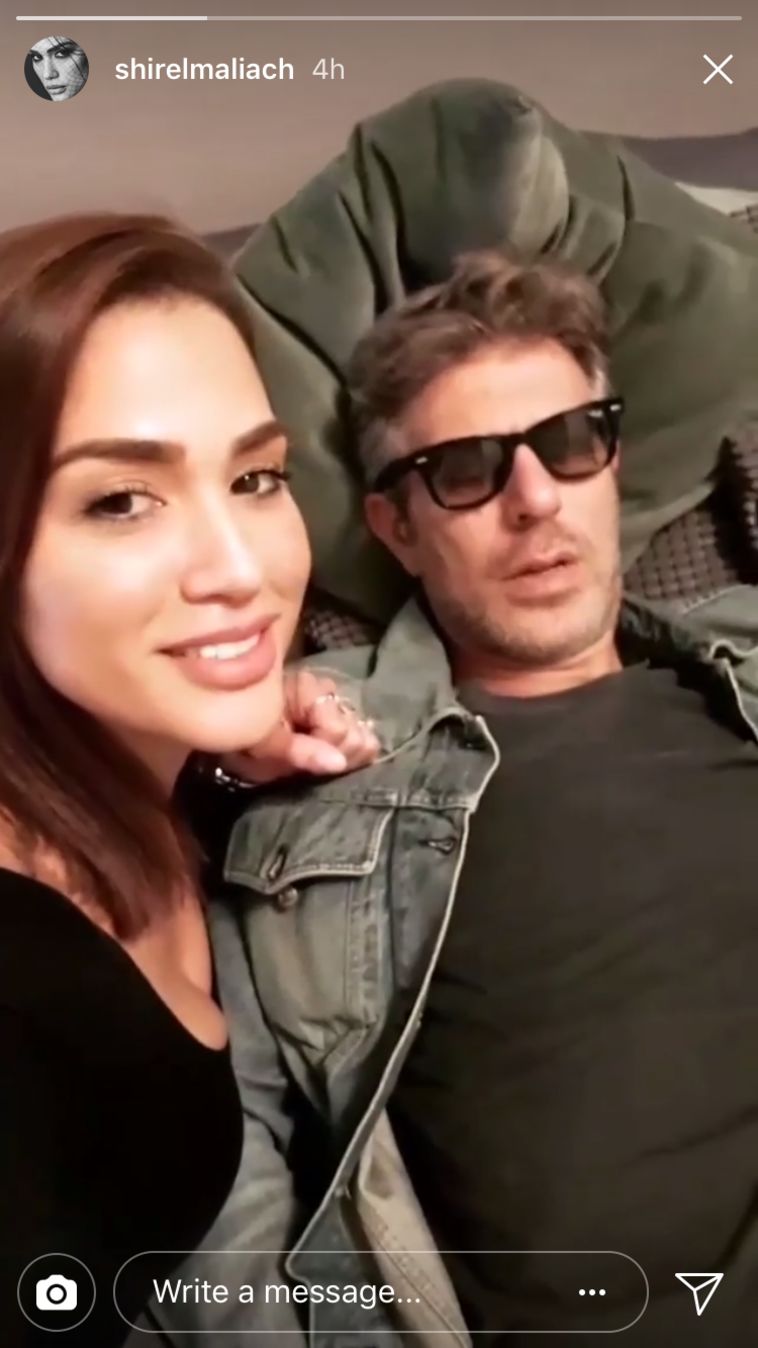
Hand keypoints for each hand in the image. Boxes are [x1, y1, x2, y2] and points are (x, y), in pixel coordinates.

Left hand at [218, 669, 380, 784]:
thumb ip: (300, 753)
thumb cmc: (246, 735)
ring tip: (313, 758)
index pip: (338, 730)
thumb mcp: (262, 744)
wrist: (237, 730)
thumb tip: (338, 763)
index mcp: (309, 688)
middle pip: (355, 735)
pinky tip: (329, 757)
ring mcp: (342, 707)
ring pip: (364, 740)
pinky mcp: (347, 721)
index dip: (319, 750)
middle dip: (331, 755)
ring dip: (341, 757)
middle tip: (302, 759)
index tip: (293, 757)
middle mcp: (331, 692)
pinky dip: (351, 755)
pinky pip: (367, 743)